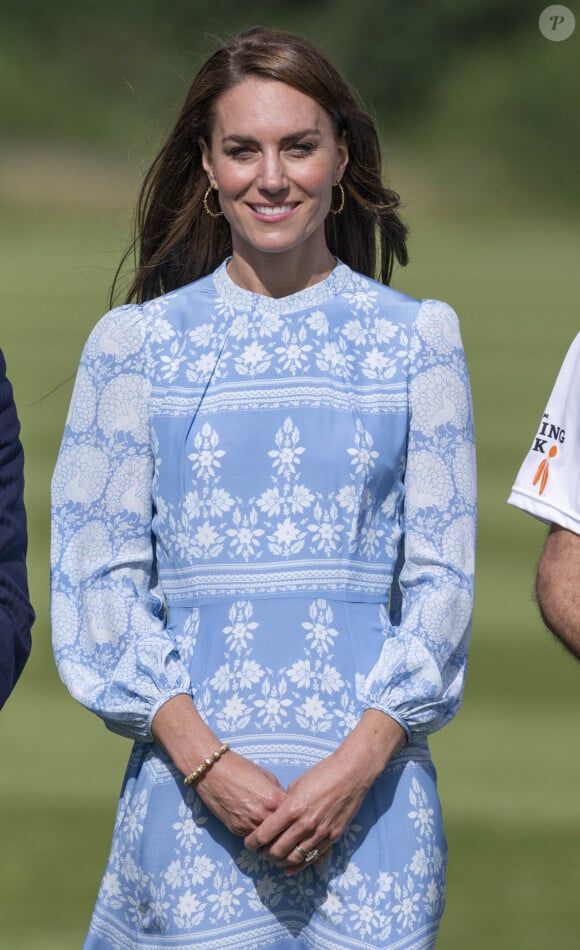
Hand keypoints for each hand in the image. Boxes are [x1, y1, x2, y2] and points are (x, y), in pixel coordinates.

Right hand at [151, 694, 287, 837]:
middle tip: (293, 834)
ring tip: (279, 837)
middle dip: (289, 834)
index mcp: (274, 800)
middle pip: (284, 835)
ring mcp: (249, 826)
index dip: (299, 817)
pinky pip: (253, 838)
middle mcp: (263, 816)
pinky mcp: (237, 830)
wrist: (212, 771)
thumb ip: (279, 793)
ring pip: (269, 843)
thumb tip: (287, 806)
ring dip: (274, 841)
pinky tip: (262, 833)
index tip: (302, 818)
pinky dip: (259, 838)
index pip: (296, 817)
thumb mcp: (267, 776)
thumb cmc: (240, 768)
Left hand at [244, 710, 404, 873]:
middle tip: (259, 852)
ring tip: (274, 858)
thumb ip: (286, 802)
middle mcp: (305, 824)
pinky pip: (313, 857)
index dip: (253, 842)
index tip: (248, 843)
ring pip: (294, 858)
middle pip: (277, 850)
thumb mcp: (297, 784)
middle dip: (264, 854)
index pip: (265, 833)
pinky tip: (290, 868)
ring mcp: (320, 833)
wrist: (352, 773)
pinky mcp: (333, 837)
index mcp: (292, 808)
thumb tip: (277, 814)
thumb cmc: (323, 773)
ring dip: (281, 861)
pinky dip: (299, 865)